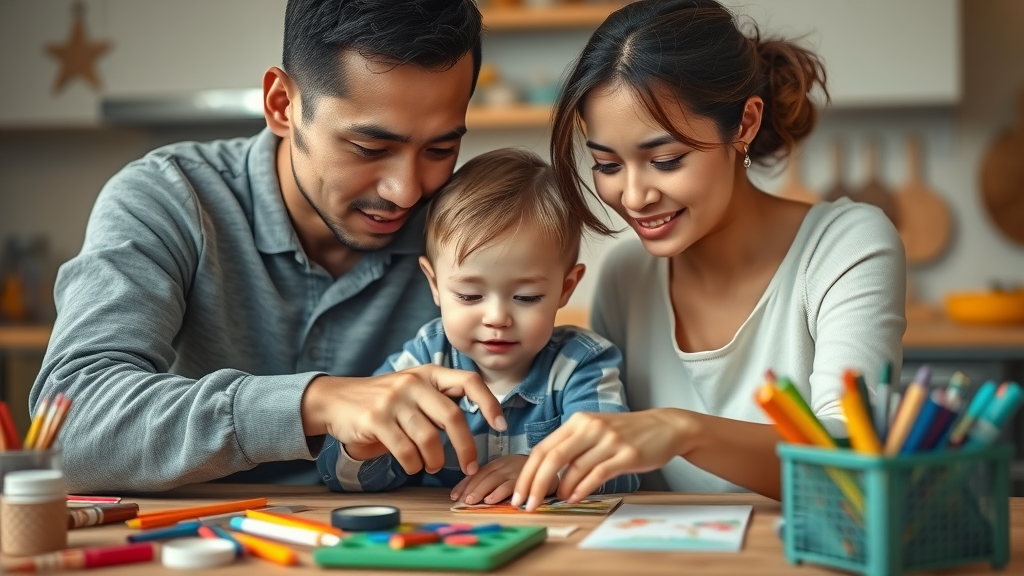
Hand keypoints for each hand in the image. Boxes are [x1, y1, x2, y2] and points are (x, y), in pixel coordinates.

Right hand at [300, 366, 506, 475]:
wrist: (335, 400)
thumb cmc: (383, 401)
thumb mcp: (413, 392)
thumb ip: (439, 403)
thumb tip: (472, 428)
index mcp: (428, 373)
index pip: (468, 381)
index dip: (489, 403)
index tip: (500, 425)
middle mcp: (413, 382)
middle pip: (453, 416)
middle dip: (466, 447)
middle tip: (470, 466)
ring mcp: (394, 399)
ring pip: (429, 438)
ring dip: (435, 461)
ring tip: (431, 466)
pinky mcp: (376, 419)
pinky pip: (405, 450)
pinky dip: (413, 464)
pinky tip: (412, 465)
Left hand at [450, 455, 556, 504]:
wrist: (551, 466)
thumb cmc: (525, 474)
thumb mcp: (506, 474)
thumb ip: (490, 481)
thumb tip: (466, 496)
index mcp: (498, 463)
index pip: (478, 473)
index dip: (465, 484)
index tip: (454, 496)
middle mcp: (505, 464)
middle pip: (484, 475)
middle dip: (471, 488)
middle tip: (462, 500)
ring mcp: (516, 469)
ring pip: (495, 479)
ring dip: (482, 490)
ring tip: (472, 501)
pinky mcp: (528, 477)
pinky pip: (512, 484)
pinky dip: (500, 492)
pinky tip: (492, 500)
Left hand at [510, 409, 691, 509]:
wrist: (665, 427)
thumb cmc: (625, 433)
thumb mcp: (595, 431)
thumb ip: (572, 447)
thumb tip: (544, 475)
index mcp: (578, 421)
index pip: (543, 448)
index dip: (528, 473)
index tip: (519, 493)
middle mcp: (591, 427)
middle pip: (553, 458)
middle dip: (536, 484)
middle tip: (528, 504)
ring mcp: (609, 440)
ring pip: (574, 468)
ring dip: (561, 490)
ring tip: (556, 501)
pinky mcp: (626, 455)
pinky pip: (597, 474)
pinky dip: (582, 489)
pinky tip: (575, 498)